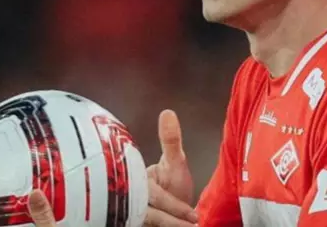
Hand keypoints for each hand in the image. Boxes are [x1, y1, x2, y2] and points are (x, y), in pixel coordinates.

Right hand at [144, 109, 198, 225]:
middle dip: (172, 221)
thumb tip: (168, 112)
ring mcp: (134, 216)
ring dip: (171, 226)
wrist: (169, 208)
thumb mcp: (173, 162)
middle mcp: (132, 202)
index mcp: (137, 183)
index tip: (194, 216)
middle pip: (151, 215)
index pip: (156, 197)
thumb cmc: (171, 185)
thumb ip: (170, 142)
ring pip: (151, 223)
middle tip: (194, 224)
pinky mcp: (138, 224)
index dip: (175, 206)